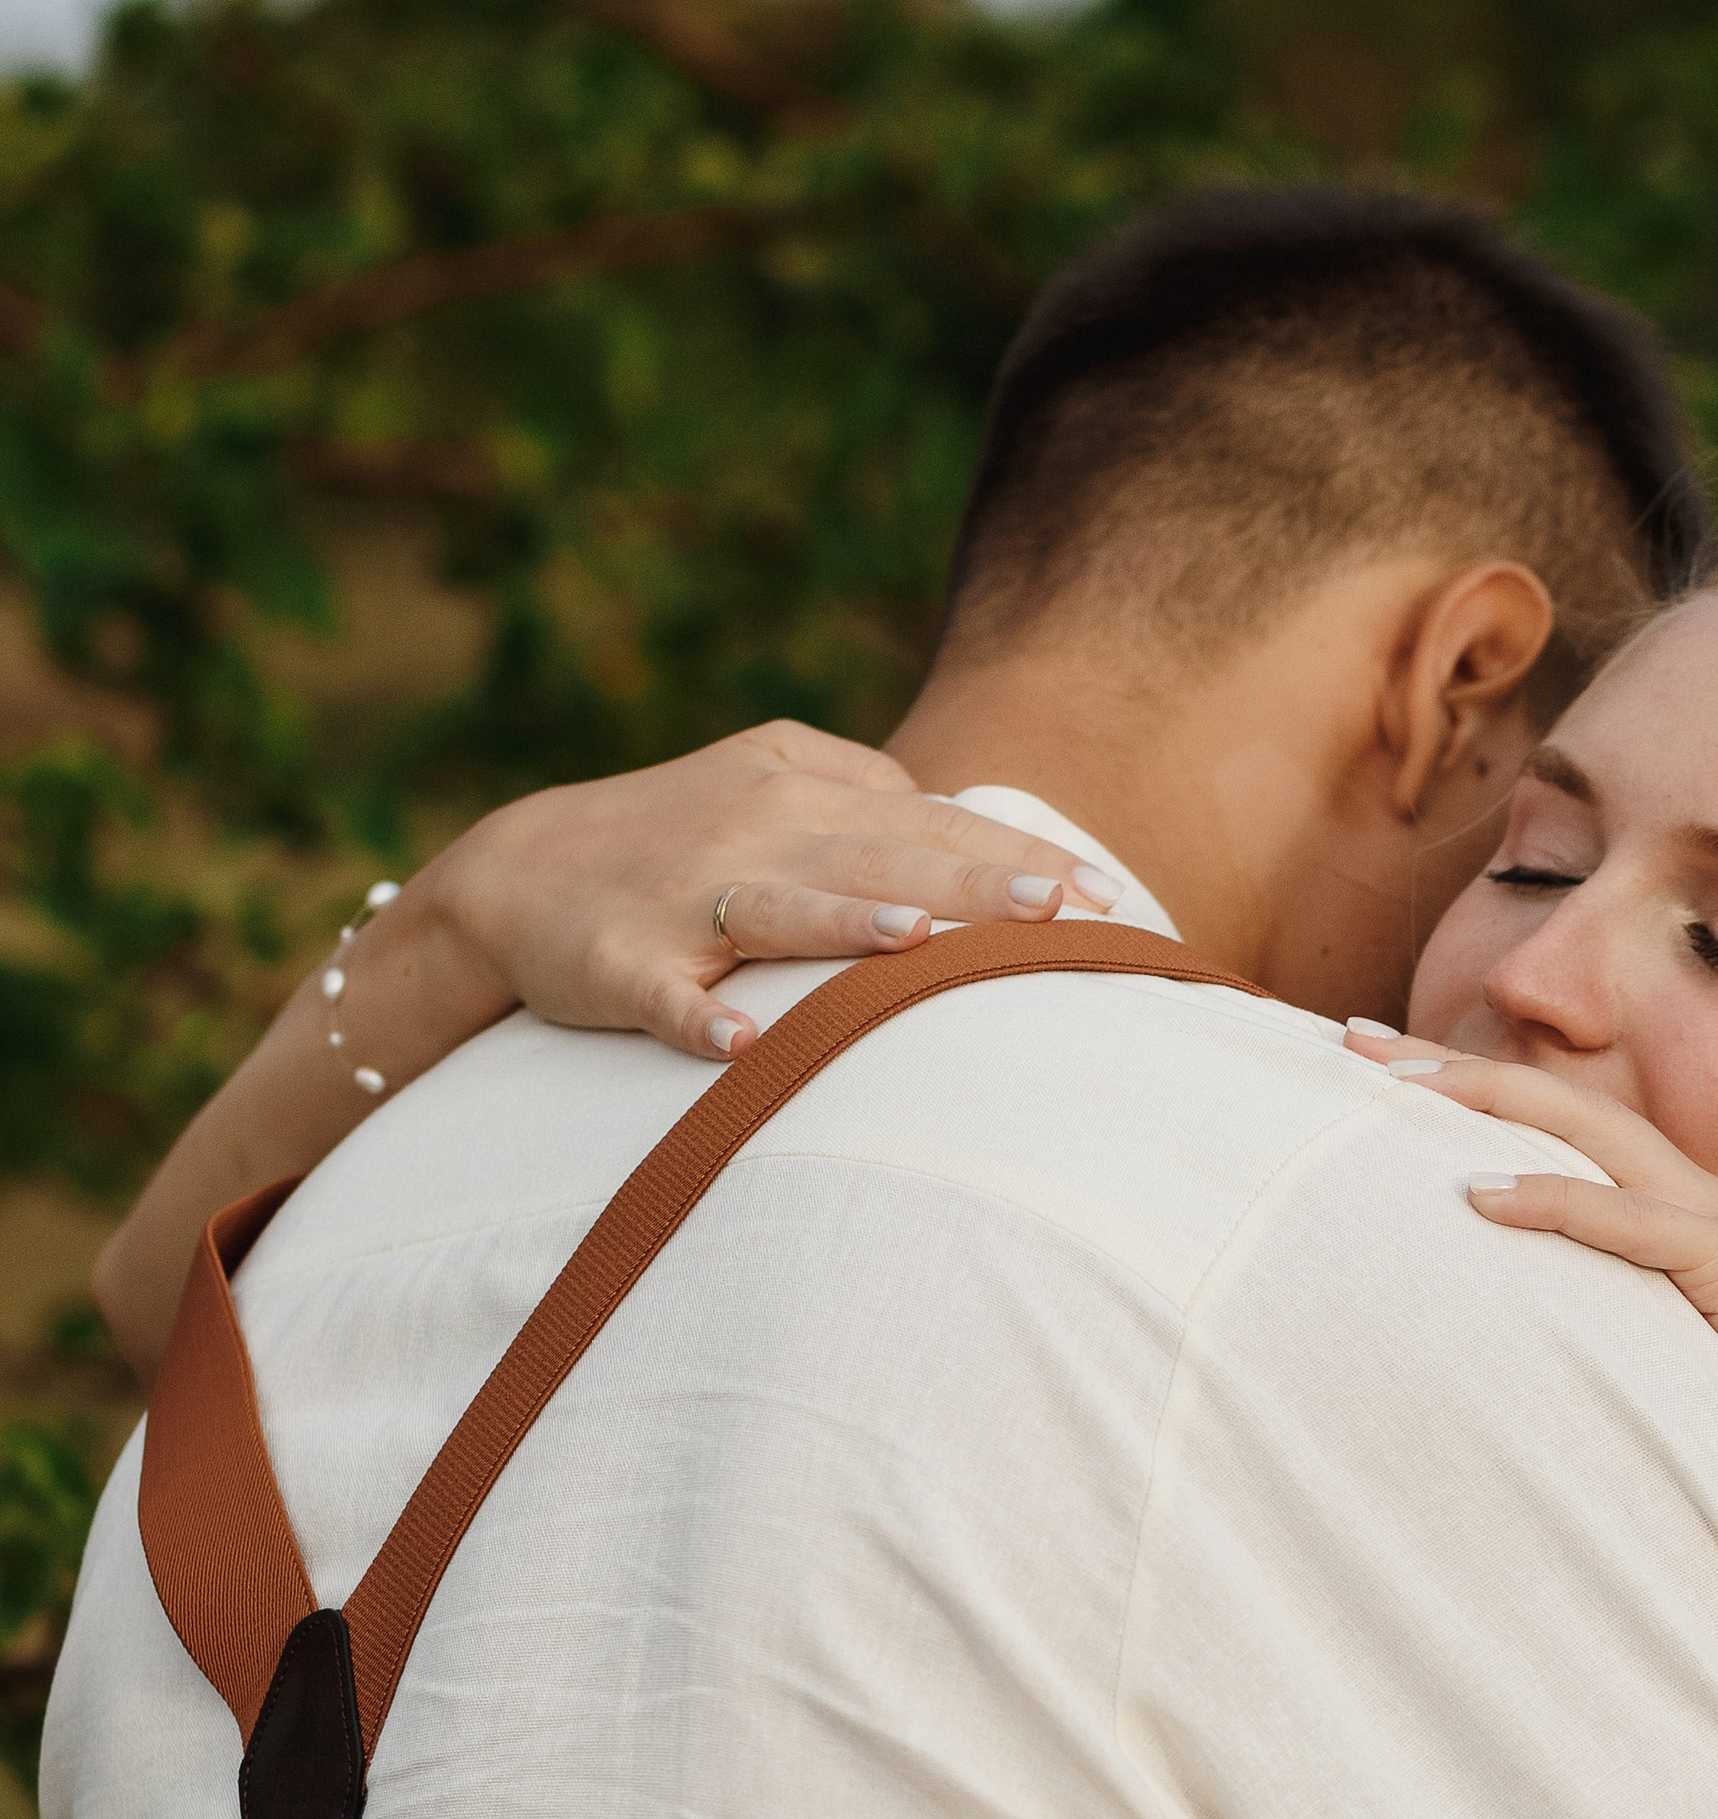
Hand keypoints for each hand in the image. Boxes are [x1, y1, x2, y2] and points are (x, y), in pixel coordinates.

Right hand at [402, 721, 1123, 1063]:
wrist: (515, 873)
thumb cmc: (670, 833)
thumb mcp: (764, 776)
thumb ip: (861, 786)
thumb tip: (961, 819)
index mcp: (799, 791)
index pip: (931, 824)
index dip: (1015, 857)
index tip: (1100, 894)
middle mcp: (753, 833)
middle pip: (879, 857)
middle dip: (971, 883)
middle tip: (1057, 910)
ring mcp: (684, 898)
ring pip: (780, 909)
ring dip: (848, 924)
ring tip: (919, 940)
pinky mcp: (621, 961)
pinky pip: (665, 994)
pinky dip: (700, 1018)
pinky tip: (740, 1042)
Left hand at [1350, 1032, 1717, 1514]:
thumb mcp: (1640, 1344)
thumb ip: (1583, 1311)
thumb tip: (1488, 1308)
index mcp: (1663, 1200)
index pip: (1551, 1121)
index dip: (1463, 1085)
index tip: (1370, 1066)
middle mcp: (1687, 1190)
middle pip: (1555, 1099)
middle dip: (1454, 1067)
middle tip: (1354, 1045)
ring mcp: (1712, 1219)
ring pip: (1590, 1133)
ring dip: (1492, 1106)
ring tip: (1400, 1095)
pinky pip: (1629, 1221)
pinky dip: (1556, 1201)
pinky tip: (1482, 1196)